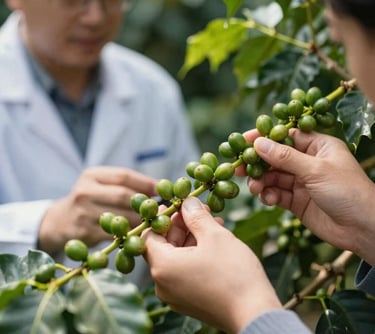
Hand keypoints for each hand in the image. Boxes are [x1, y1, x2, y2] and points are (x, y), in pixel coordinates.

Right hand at [38, 166, 156, 253]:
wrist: (58, 222)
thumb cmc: (89, 200)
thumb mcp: (100, 185)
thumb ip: (125, 184)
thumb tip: (159, 188)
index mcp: (91, 175)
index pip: (123, 176)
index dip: (145, 182)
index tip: (162, 189)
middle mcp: (84, 191)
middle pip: (123, 196)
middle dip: (144, 203)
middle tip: (160, 209)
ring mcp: (82, 213)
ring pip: (120, 217)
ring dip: (140, 221)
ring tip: (152, 222)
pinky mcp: (84, 233)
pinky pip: (113, 235)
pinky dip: (128, 235)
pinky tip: (137, 235)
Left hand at [143, 197, 281, 333]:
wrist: (255, 314)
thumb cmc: (233, 273)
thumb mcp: (214, 236)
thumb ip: (196, 216)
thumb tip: (187, 203)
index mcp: (162, 267)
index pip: (149, 234)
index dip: (163, 217)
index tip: (179, 206)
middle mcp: (162, 284)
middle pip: (163, 246)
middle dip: (181, 226)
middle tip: (200, 211)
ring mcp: (174, 295)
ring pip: (176, 258)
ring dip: (191, 238)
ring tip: (213, 224)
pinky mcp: (188, 301)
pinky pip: (184, 272)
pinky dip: (195, 255)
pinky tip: (214, 243)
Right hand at [242, 128, 374, 264]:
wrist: (363, 229)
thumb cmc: (348, 191)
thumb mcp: (316, 170)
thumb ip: (285, 157)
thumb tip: (259, 143)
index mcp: (317, 146)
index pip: (285, 136)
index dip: (264, 137)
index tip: (242, 141)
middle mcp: (307, 162)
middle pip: (274, 158)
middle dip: (257, 163)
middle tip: (237, 168)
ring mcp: (301, 182)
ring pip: (272, 177)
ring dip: (261, 181)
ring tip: (255, 187)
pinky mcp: (296, 201)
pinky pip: (276, 194)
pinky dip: (269, 196)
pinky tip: (268, 200)